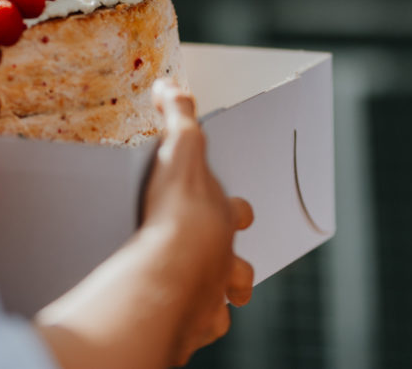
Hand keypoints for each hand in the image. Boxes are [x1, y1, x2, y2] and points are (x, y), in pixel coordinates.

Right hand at [141, 79, 253, 365]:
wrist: (170, 268)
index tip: (238, 208)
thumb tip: (171, 85)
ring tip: (208, 299)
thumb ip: (177, 116)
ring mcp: (213, 292)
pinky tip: (179, 321)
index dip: (236, 209)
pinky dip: (192, 323)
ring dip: (220, 296)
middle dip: (235, 263)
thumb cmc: (179, 211)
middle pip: (241, 264)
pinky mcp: (193, 321)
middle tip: (222, 261)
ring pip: (226, 298)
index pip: (237, 210)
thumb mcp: (180, 149)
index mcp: (222, 218)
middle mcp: (225, 258)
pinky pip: (199, 327)